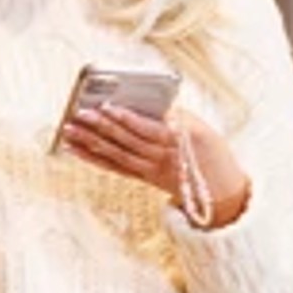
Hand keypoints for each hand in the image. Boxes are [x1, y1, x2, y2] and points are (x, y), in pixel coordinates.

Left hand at [61, 103, 249, 227]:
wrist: (222, 191)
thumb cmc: (212, 153)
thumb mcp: (202, 129)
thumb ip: (174, 116)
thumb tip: (142, 101)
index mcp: (183, 140)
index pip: (150, 128)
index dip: (128, 118)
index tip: (108, 105)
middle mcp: (165, 156)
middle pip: (129, 140)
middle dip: (102, 126)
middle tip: (80, 112)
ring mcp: (153, 170)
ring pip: (117, 154)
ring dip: (91, 141)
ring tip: (70, 128)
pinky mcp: (145, 179)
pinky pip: (115, 167)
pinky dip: (93, 158)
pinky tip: (75, 148)